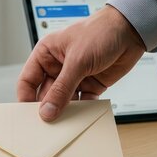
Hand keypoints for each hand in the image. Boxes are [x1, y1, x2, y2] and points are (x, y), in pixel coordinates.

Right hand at [17, 5, 145, 121]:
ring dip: (64, 112)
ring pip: (63, 102)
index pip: (28, 81)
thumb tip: (47, 111)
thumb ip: (62, 89)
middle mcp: (58, 67)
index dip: (26, 98)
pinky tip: (83, 117)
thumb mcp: (77, 61)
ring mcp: (74, 78)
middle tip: (46, 125)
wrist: (130, 31)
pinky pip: (83, 103)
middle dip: (46, 109)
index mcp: (46, 54)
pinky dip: (83, 111)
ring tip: (64, 125)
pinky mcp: (90, 85)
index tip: (28, 115)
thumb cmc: (100, 32)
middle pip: (45, 95)